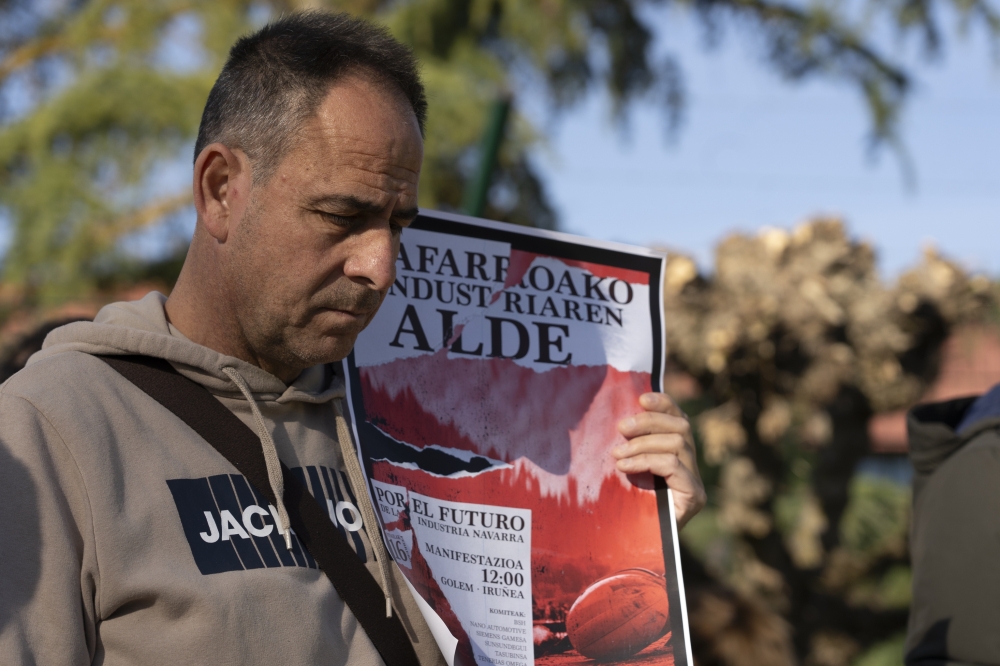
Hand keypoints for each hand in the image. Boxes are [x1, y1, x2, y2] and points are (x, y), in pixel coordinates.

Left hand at [613, 392, 705, 527]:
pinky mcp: (694, 497)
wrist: (633, 549)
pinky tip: (625, 467)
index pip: (679, 419)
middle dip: (649, 422)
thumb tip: (619, 419)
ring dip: (642, 444)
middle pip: (681, 427)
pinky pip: (674, 466)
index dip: (663, 404)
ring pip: (678, 443)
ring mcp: (696, 483)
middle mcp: (692, 467)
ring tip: (617, 454)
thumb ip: (630, 447)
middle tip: (621, 428)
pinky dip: (647, 460)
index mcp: (679, 456)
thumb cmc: (625, 508)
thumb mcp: (626, 470)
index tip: (641, 398)